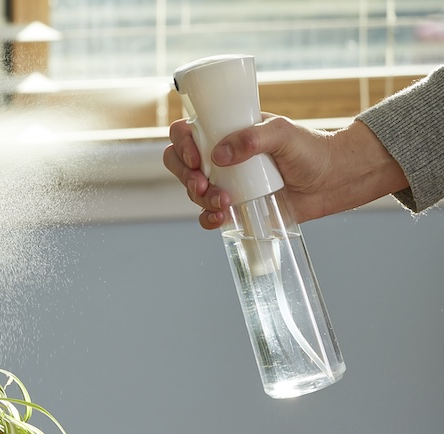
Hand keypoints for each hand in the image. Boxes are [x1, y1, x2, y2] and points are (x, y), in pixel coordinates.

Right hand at [162, 115, 405, 227]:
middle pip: (181, 164)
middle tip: (203, 184)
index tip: (196, 157)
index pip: (187, 132)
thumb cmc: (312, 149)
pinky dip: (208, 218)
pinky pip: (208, 214)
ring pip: (193, 191)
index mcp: (226, 132)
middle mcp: (220, 157)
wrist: (335, 180)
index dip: (182, 144)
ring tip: (224, 202)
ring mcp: (226, 182)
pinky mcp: (235, 207)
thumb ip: (253, 138)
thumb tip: (219, 154)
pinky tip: (220, 218)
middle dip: (185, 176)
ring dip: (201, 199)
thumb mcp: (283, 133)